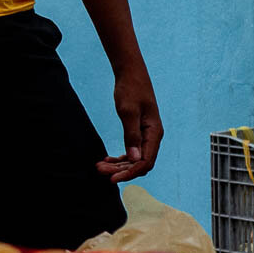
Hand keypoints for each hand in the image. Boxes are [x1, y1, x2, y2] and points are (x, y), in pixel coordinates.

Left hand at [97, 65, 161, 182]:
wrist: (130, 74)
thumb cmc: (130, 89)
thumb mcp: (128, 112)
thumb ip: (131, 135)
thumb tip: (135, 159)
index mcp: (154, 133)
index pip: (145, 162)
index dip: (130, 173)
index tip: (112, 178)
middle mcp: (153, 136)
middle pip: (139, 163)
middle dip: (121, 170)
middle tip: (99, 171)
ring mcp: (146, 134)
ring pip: (135, 158)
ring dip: (119, 165)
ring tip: (100, 167)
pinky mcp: (139, 131)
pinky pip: (132, 151)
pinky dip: (121, 158)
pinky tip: (107, 160)